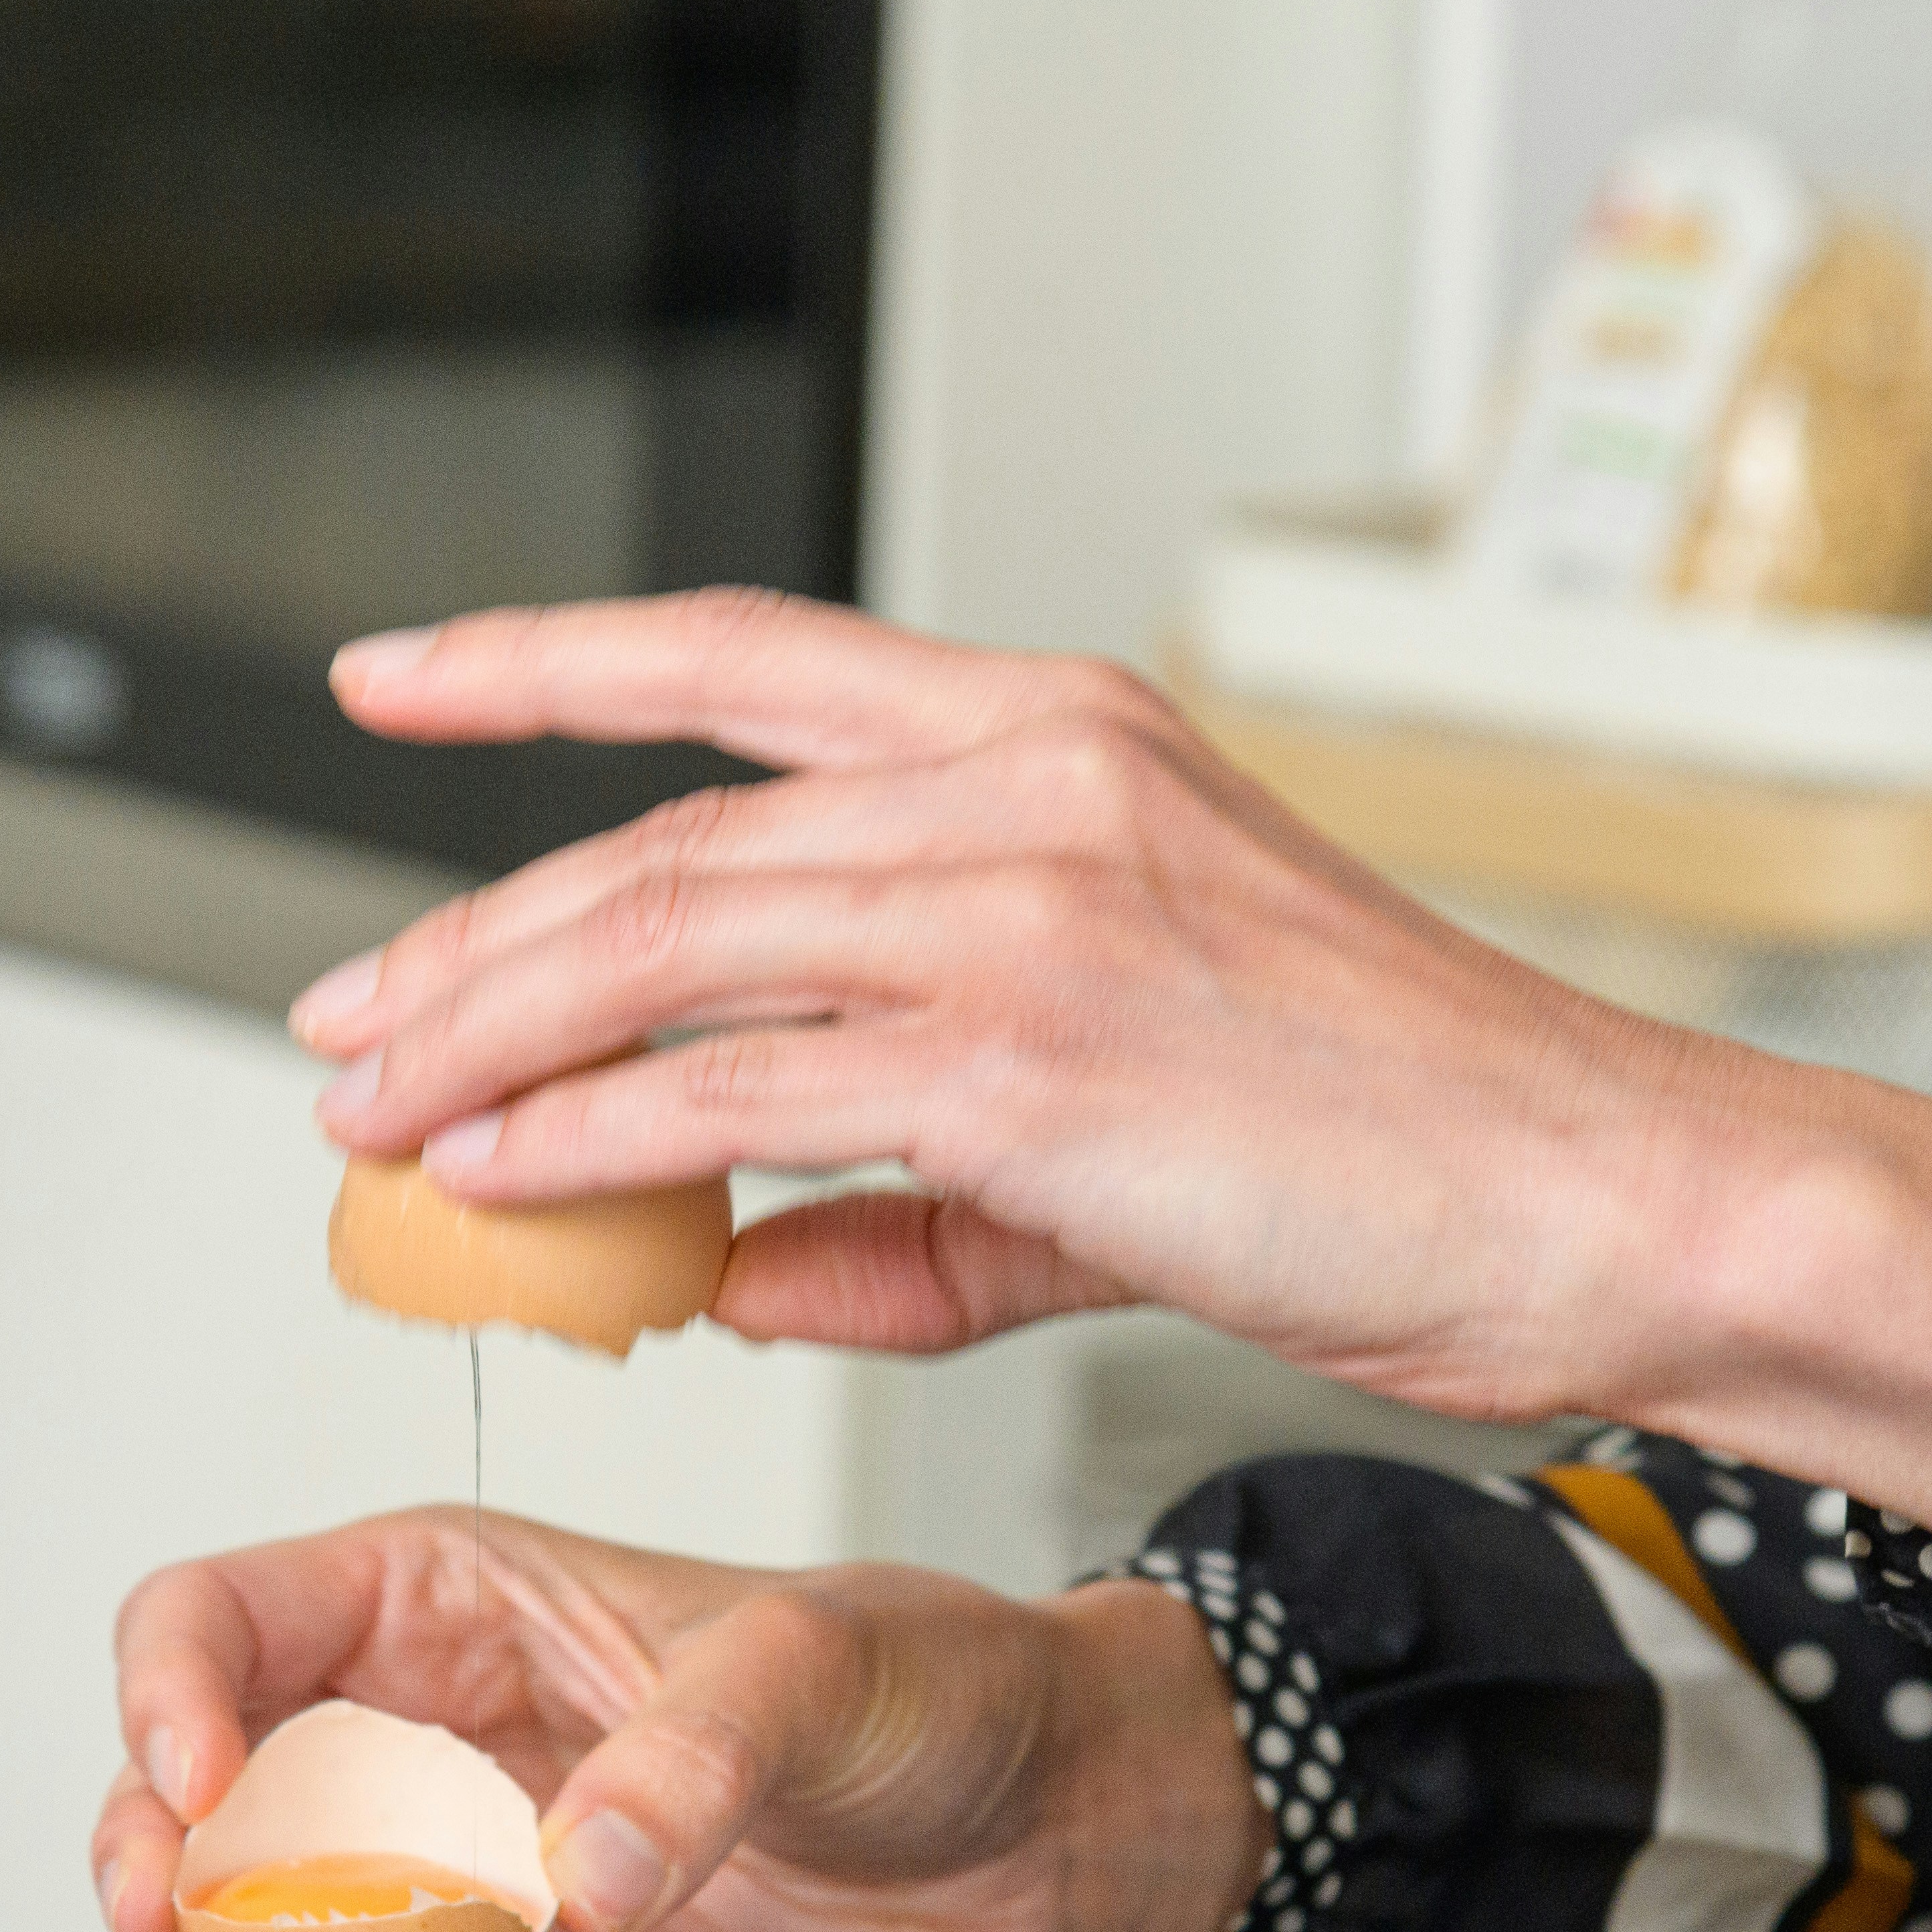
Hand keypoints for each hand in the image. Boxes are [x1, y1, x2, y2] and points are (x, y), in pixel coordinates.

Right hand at [92, 1507, 1266, 1931]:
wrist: (1037, 1836)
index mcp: (447, 1599)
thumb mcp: (815, 1668)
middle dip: (155, 1863)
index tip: (199, 1781)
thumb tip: (575, 1876)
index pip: (227, 1619)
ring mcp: (457, 1875)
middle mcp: (420, 1734)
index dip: (172, 1692)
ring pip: (267, 1931)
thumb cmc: (926, 1685)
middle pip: (204, 1791)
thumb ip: (689, 1758)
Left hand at [300, 590, 1931, 1526]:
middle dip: (465, 934)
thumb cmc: (1405, 1155)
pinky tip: (493, 1183)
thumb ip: (907, 1204)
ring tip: (368, 1117)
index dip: (540, 664)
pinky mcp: (1025, 1060)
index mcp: (1055, 736)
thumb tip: (733, 1274)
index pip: (738, 657)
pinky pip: (732, 1093)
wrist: (1594, 1197)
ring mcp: (1022, 909)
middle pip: (659, 836)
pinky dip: (583, 1138)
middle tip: (337, 1023)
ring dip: (482, 1037)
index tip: (390, 683)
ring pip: (662, 947)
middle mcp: (1023, 781)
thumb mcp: (1123, 1135)